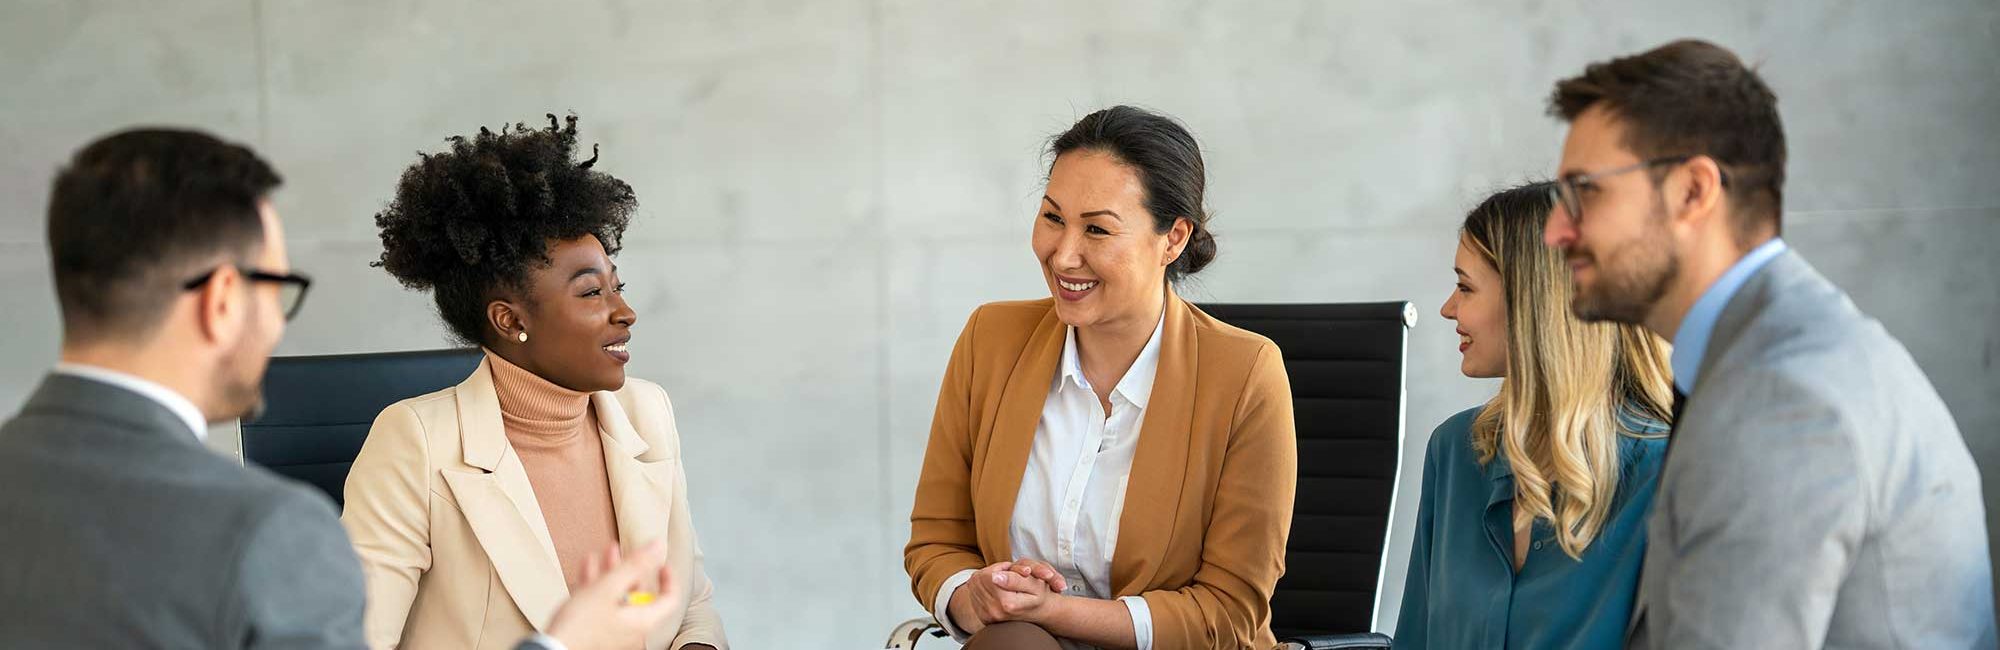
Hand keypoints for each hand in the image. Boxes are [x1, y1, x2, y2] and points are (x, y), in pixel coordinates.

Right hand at [545, 540, 683, 649]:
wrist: (552, 647)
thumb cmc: (580, 625)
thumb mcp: (609, 587)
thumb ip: (635, 565)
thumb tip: (658, 546)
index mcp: (642, 619)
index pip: (669, 598)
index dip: (668, 578)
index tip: (662, 563)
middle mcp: (631, 626)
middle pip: (639, 593)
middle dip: (631, 567)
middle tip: (628, 550)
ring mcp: (613, 628)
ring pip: (617, 595)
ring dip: (612, 570)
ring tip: (608, 550)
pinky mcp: (596, 628)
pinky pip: (601, 602)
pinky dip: (598, 583)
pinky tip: (590, 564)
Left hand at [947, 561, 1060, 632]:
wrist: (1038, 613)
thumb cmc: (1039, 596)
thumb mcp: (1034, 585)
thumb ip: (1016, 579)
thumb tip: (995, 576)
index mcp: (1007, 604)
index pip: (987, 575)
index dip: (998, 567)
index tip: (1010, 569)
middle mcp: (994, 612)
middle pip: (978, 579)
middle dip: (990, 572)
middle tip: (1006, 574)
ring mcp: (987, 616)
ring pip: (974, 585)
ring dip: (985, 579)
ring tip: (1002, 582)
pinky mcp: (983, 617)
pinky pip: (973, 594)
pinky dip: (982, 588)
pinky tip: (996, 590)